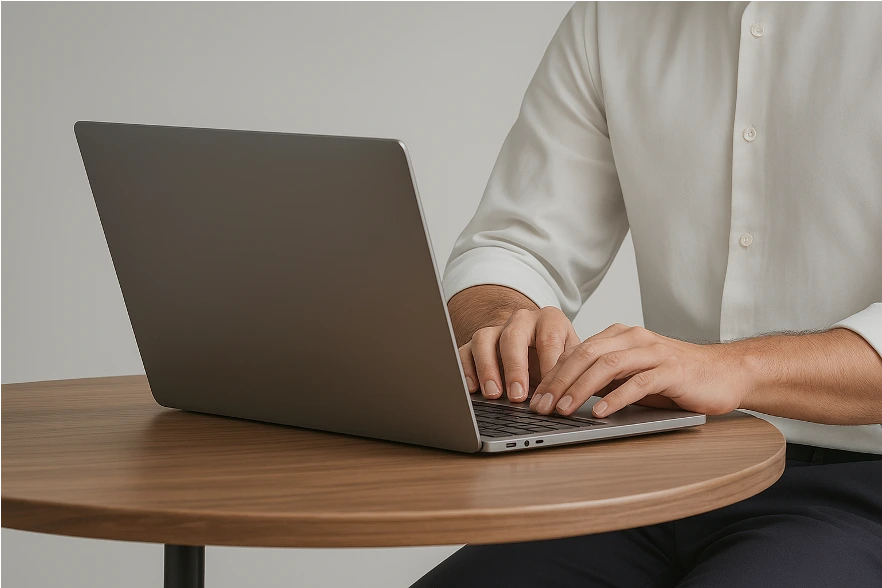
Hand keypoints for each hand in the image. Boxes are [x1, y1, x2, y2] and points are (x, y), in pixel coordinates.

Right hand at [459, 307, 579, 401]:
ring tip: (493, 394)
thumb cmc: (557, 356)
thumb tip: (571, 396)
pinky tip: (473, 388)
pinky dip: (467, 369)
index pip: (548, 340)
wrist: (538, 348)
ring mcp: (496, 329)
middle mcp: (521, 320)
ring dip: (487, 368)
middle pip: (513, 337)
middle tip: (517, 396)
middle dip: (515, 368)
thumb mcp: (572, 360)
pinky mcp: (476, 343)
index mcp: (550, 320)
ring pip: (484, 340)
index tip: (547, 392)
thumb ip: (571, 373)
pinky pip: (465, 351)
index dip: (547, 366)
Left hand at [530, 323, 747, 417]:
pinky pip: (638, 383)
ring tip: (563, 409)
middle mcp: (634, 338)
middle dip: (559, 381)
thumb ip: (604, 378)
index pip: (576, 351)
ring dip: (581, 389)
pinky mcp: (672, 371)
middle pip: (586, 355)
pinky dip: (616, 398)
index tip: (534, 397)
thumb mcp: (632, 375)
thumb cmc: (675, 378)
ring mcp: (654, 352)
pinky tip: (599, 412)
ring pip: (608, 366)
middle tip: (541, 405)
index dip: (552, 374)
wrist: (725, 373)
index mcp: (620, 336)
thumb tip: (565, 394)